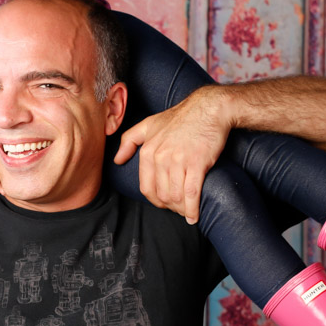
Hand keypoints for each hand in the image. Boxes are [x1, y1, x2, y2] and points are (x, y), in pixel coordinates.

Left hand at [113, 85, 230, 223]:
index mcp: (148, 152)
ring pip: (176, 197)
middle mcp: (161, 157)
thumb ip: (129, 141)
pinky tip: (193, 217)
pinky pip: (192, 193)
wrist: (208, 108)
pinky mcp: (197, 164)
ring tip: (186, 212)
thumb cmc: (180, 117)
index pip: (146, 187)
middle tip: (178, 209)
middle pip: (161, 195)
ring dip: (181, 210)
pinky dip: (192, 209)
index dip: (155, 200)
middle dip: (169, 207)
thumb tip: (117, 160)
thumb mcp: (149, 124)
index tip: (164, 203)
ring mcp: (179, 161)